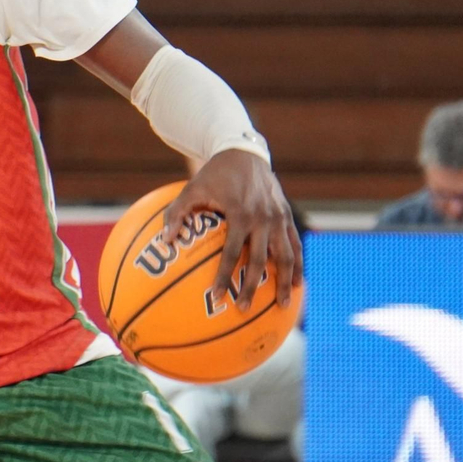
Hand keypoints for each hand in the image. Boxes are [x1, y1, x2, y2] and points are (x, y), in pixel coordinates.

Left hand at [162, 149, 302, 310]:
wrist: (243, 153)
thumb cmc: (213, 174)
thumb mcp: (190, 189)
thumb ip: (175, 214)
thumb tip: (164, 242)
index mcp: (240, 213)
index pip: (232, 253)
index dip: (225, 277)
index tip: (218, 297)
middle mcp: (263, 218)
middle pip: (260, 260)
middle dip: (252, 286)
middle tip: (244, 308)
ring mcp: (278, 217)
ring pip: (286, 255)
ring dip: (285, 281)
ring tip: (283, 305)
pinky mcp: (287, 215)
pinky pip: (295, 244)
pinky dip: (298, 264)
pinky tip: (297, 282)